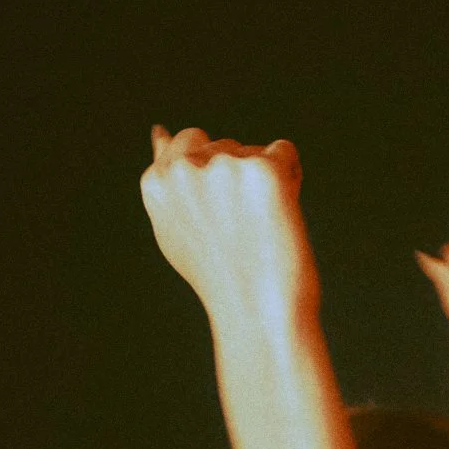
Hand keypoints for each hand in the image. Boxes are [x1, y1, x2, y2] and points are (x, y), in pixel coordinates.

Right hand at [141, 125, 318, 332]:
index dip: (215, 181)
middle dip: (240, 177)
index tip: (223, 216)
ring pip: (255, 152)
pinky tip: (280, 219)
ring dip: (265, 182)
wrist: (259, 315)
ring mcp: (222, 167)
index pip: (188, 142)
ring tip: (260, 230)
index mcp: (156, 183)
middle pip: (225, 145)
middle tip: (242, 229)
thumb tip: (159, 132)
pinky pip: (285, 153)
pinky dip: (291, 181)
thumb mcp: (177, 228)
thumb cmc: (221, 277)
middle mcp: (183, 170)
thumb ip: (168, 181)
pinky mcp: (263, 170)